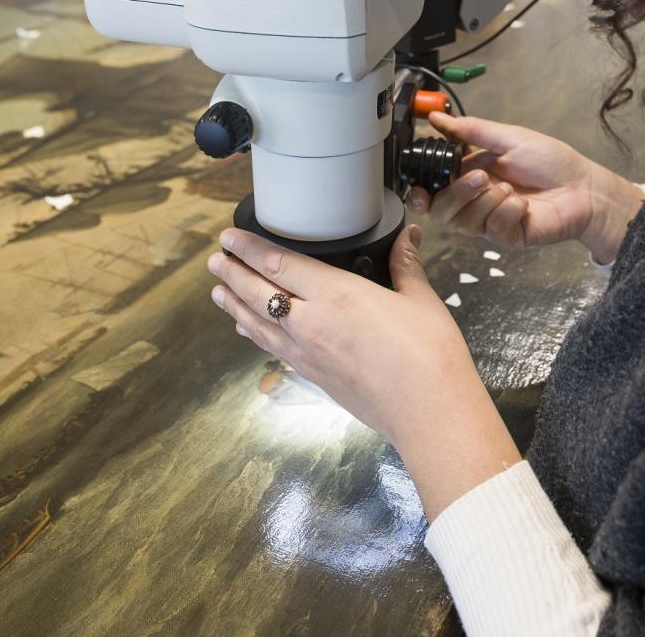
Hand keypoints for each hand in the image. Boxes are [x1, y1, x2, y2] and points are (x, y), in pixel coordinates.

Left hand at [208, 223, 519, 520]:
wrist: (428, 412)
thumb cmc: (429, 353)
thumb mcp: (420, 300)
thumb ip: (406, 264)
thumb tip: (409, 233)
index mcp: (336, 294)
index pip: (278, 264)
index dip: (249, 248)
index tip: (229, 236)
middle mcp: (311, 323)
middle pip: (258, 293)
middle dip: (232, 273)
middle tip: (214, 259)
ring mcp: (307, 354)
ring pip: (257, 323)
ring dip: (234, 304)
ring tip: (217, 290)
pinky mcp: (312, 377)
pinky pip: (271, 348)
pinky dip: (253, 333)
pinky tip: (245, 329)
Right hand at [407, 111, 644, 263]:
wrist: (583, 187)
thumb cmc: (550, 160)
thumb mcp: (507, 137)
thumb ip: (469, 131)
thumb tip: (436, 119)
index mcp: (469, 173)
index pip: (432, 188)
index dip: (420, 191)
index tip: (419, 187)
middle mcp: (475, 199)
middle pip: (440, 210)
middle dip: (457, 193)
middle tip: (482, 177)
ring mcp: (489, 221)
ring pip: (462, 222)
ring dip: (485, 201)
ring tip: (510, 188)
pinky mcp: (506, 237)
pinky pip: (491, 229)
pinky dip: (507, 212)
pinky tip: (524, 204)